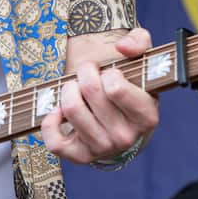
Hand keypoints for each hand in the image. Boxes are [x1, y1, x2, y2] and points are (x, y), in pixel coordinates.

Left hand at [44, 27, 158, 164]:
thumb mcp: (140, 60)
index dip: (107, 72)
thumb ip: (139, 42)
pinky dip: (50, 121)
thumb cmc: (128, 84)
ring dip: (68, 90)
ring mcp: (103, 148)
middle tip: (88, 73)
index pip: (116, 88)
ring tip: (75, 88)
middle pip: (90, 91)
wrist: (118, 115)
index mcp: (147, 116)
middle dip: (85, 73)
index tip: (109, 72)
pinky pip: (55, 142)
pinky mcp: (80, 157)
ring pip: (72, 109)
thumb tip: (122, 47)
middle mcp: (126, 137)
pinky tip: (59, 110)